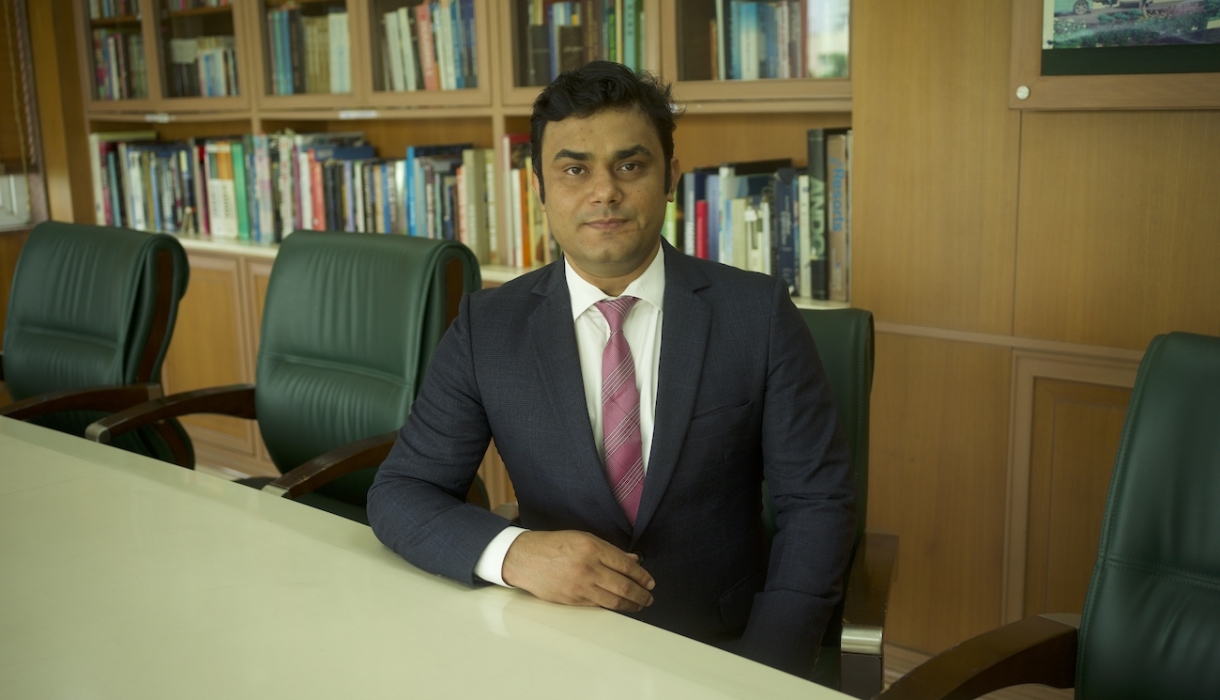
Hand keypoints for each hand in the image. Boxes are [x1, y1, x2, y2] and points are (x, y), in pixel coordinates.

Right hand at [501, 530, 654, 611]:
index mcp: (592, 548)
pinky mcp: (572, 600)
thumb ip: (609, 551)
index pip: (626, 566)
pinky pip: (598, 606)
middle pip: (624, 586)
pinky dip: (612, 607)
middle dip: (641, 594)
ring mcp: (580, 586)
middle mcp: (588, 568)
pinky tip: (619, 606)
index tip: (650, 582)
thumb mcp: (583, 538)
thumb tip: (633, 561)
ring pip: (613, 601)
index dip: (642, 576)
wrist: (525, 558)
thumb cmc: (554, 545)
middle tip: (649, 597)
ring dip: (631, 605)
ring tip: (639, 605)